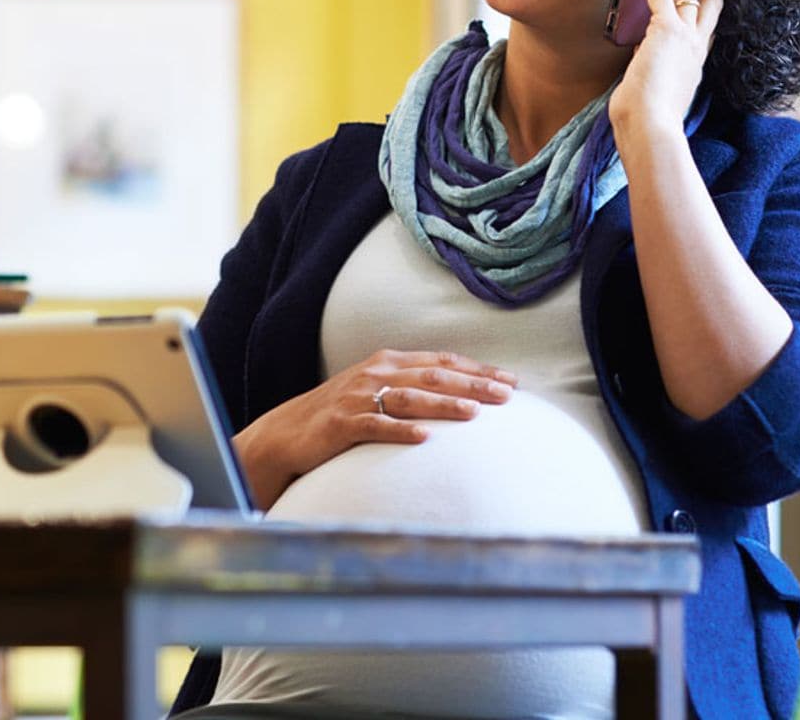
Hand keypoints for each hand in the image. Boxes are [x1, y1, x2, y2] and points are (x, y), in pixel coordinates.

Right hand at [234, 349, 516, 509]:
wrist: (287, 432)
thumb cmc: (340, 413)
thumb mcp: (376, 390)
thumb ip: (411, 387)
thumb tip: (461, 395)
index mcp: (388, 362)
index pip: (442, 361)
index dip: (477, 370)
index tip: (511, 381)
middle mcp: (375, 373)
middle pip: (433, 376)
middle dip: (473, 385)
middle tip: (507, 396)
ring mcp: (358, 397)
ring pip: (409, 398)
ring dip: (444, 404)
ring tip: (474, 414)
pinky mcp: (342, 424)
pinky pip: (376, 426)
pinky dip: (401, 431)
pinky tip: (424, 438)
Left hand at [608, 0, 722, 141]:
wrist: (651, 129)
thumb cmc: (643, 122)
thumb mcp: (651, 95)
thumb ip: (649, 74)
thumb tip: (639, 60)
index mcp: (695, 65)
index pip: (707, 27)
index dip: (704, 4)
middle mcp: (698, 47)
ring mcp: (687, 36)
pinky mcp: (667, 29)